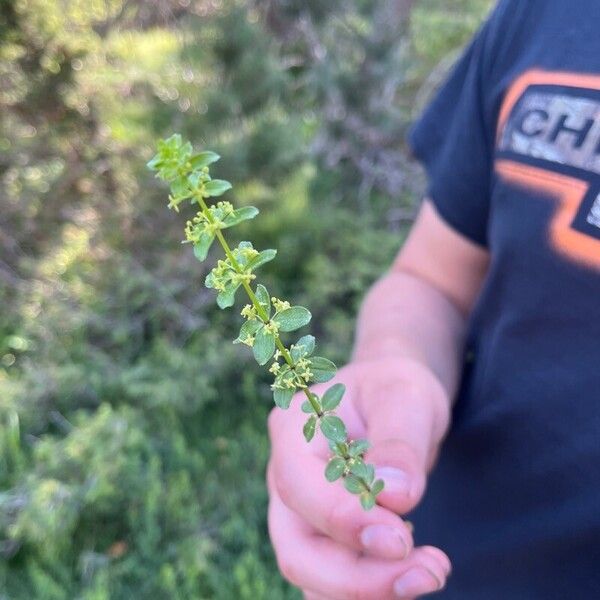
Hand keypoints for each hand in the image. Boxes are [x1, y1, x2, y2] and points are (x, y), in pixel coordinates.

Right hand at [267, 356, 451, 598]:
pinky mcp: (320, 532)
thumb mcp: (405, 396)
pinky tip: (410, 573)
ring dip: (368, 589)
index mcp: (294, 429)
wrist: (390, 400)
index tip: (402, 539)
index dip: (344, 520)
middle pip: (298, 548)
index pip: (300, 487)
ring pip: (313, 573)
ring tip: (431, 571)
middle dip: (358, 578)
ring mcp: (298, 508)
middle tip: (428, 574)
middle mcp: (285, 474)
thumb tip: (397, 498)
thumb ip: (399, 443)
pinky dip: (368, 587)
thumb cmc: (394, 389)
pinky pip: (332, 577)